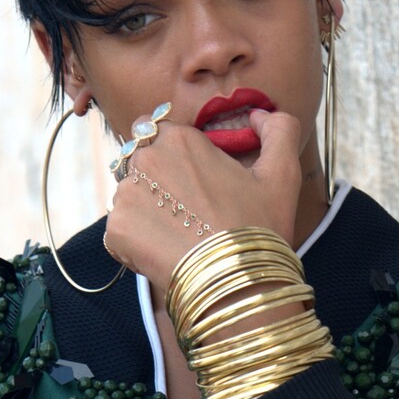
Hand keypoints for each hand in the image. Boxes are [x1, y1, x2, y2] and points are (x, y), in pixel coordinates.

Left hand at [102, 108, 303, 301]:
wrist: (235, 283)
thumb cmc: (260, 228)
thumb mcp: (283, 173)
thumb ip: (279, 130)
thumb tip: (257, 115)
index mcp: (179, 138)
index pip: (158, 132)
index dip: (175, 156)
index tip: (194, 181)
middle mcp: (145, 159)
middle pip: (139, 162)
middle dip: (156, 180)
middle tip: (187, 211)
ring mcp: (126, 195)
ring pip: (129, 197)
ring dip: (146, 211)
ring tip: (179, 236)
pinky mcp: (115, 230)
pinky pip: (120, 231)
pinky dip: (136, 243)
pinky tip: (166, 253)